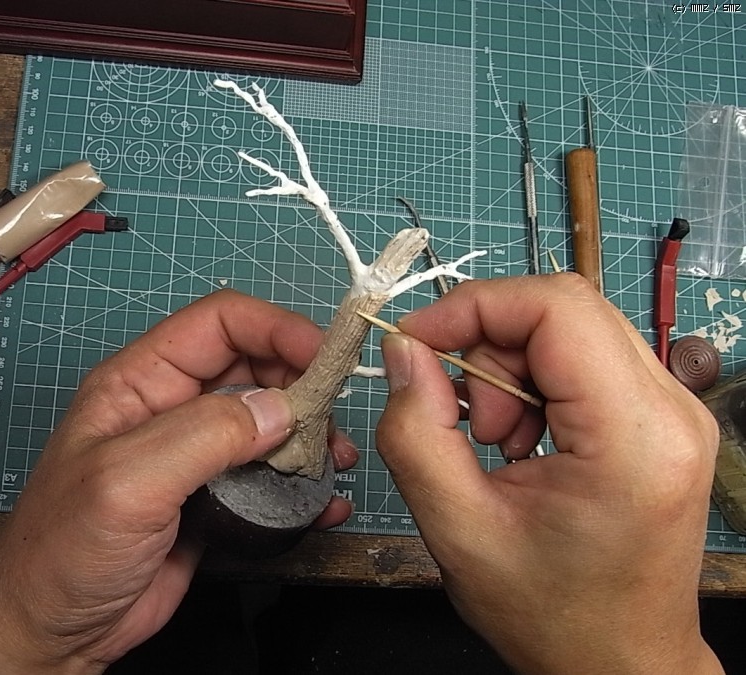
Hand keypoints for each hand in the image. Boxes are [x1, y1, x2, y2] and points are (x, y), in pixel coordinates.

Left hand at [0, 289, 356, 673]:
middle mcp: (172, 408)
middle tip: (333, 421)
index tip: (324, 356)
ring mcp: (195, 454)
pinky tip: (324, 502)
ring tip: (334, 464)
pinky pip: (269, 475)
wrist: (52, 634)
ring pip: (269, 420)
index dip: (276, 328)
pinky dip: (303, 483)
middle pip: (253, 367)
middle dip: (301, 383)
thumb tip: (280, 408)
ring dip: (309, 434)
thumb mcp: (128, 482)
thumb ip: (204, 435)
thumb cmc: (62, 553)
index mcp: (140, 382)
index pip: (219, 324)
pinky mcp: (215, 497)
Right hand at [376, 274, 721, 674]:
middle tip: (467, 423)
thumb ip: (416, 432)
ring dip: (509, 372)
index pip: (557, 308)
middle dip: (489, 348)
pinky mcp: (661, 416)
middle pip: (563, 310)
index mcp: (634, 438)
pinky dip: (534, 385)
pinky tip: (524, 443)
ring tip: (499, 446)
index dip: (474, 308)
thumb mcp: (458, 530)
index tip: (417, 344)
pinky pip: (582, 359)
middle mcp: (673, 410)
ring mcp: (675, 409)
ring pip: (569, 330)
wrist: (619, 662)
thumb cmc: (550, 614)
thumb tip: (405, 352)